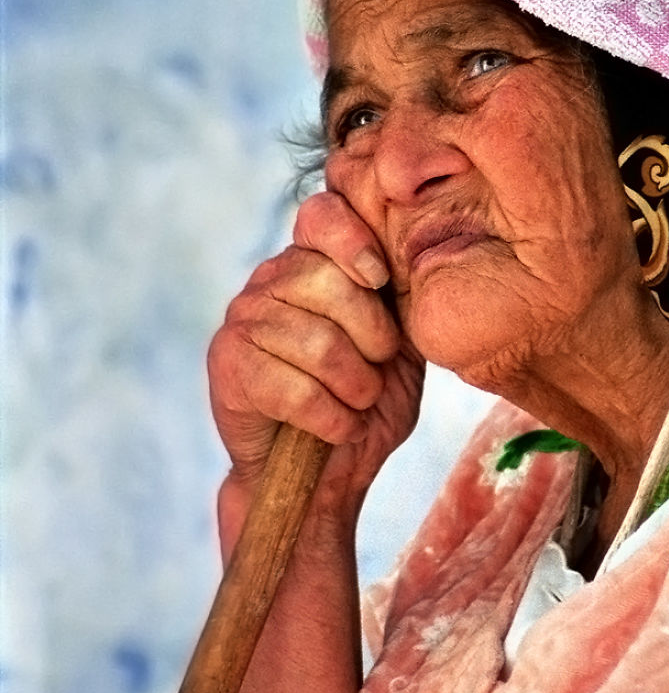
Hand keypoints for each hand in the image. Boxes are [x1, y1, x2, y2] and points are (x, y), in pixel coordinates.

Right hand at [207, 191, 424, 505]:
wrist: (325, 476)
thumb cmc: (367, 405)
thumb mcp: (401, 348)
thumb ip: (402, 301)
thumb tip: (418, 257)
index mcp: (315, 263)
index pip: (323, 215)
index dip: (353, 240)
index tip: (381, 280)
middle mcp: (272, 280)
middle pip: (327, 281)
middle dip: (372, 338)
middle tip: (376, 373)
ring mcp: (243, 319)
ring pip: (317, 342)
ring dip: (356, 389)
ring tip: (359, 405)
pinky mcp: (227, 364)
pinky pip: (292, 388)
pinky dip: (332, 419)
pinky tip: (339, 428)